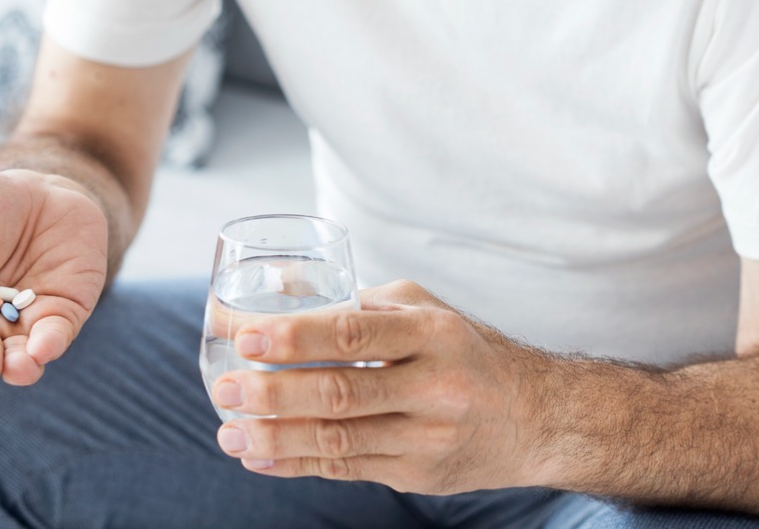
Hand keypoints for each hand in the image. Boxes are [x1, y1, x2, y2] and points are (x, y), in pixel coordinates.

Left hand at [210, 280, 544, 493]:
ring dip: (274, 437)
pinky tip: (260, 457)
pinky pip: (346, 470)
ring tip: (229, 431)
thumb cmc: (463, 350)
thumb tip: (279, 284)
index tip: (245, 335)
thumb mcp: (423, 309)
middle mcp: (433, 385)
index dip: (296, 336)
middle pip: (340, 392)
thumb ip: (358, 303)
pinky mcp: (418, 474)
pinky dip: (296, 463)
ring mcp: (428, 436)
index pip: (355, 332)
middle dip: (272, 392)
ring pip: (337, 441)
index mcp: (431, 332)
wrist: (534, 416)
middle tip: (223, 386)